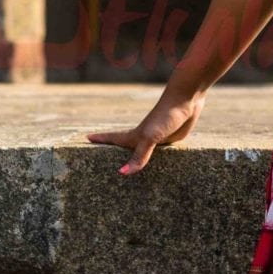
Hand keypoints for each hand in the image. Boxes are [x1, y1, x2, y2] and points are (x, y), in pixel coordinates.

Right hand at [85, 91, 206, 175]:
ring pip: (143, 150)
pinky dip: (155, 157)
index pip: (114, 139)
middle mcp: (144, 137)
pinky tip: (158, 160)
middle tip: (101, 153)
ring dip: (135, 155)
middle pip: (126, 146)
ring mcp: (157, 138)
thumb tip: (123, 172)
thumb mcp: (150, 137)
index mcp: (135, 136)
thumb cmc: (164, 116)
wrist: (185, 100)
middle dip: (114, 149)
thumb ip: (139, 155)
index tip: (87, 138)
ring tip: (127, 160)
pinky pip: (160, 152)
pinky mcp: (170, 139)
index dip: (101, 139)